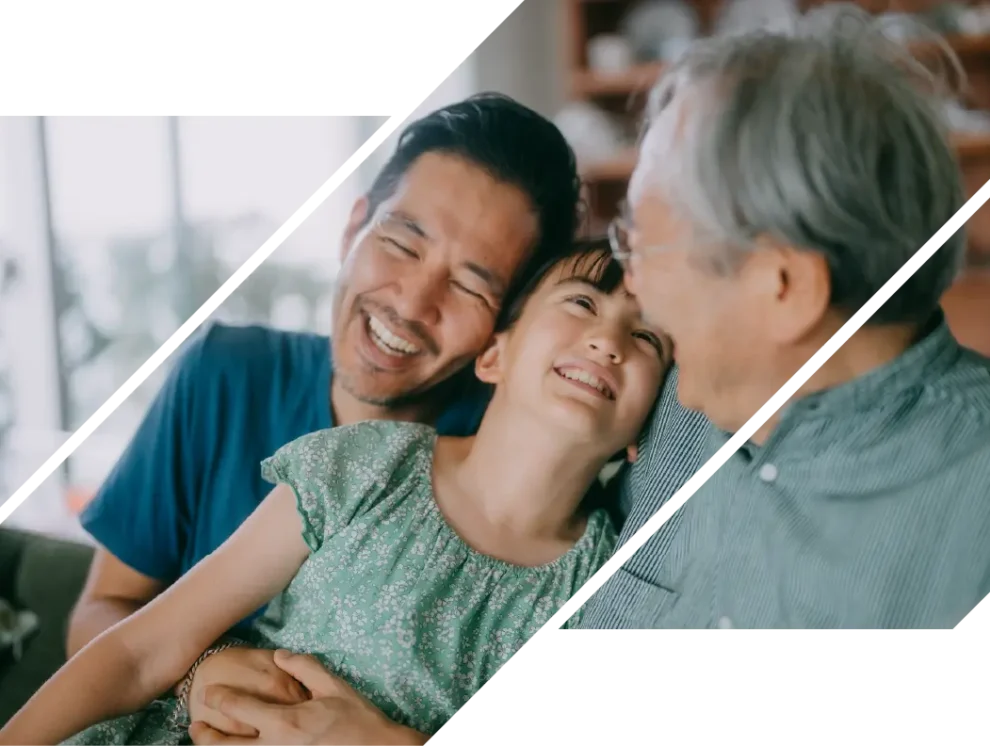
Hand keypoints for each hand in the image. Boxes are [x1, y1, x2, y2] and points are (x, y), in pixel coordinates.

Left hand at [188, 649, 428, 745]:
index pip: (240, 708)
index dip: (220, 699)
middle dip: (205, 736)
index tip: (208, 692)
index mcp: (285, 722)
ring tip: (205, 741)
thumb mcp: (334, 686)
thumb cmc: (358, 719)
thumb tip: (279, 655)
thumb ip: (304, 667)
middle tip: (194, 725)